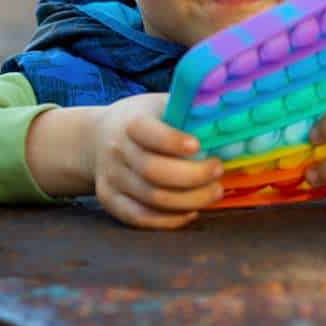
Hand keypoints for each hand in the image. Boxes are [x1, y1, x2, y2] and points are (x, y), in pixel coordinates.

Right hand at [94, 93, 224, 228]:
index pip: (149, 133)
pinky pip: (139, 218)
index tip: (198, 145)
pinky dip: (169, 220)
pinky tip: (192, 212)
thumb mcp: (158, 104)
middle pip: (154, 171)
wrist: (96, 137)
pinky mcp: (110, 200)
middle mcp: (117, 150)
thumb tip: (228, 116)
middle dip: (193, 176)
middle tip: (218, 171)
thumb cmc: (142, 119)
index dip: (173, 141)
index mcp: (130, 122)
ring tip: (215, 192)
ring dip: (189, 200)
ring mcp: (111, 178)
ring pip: (152, 198)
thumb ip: (186, 109)